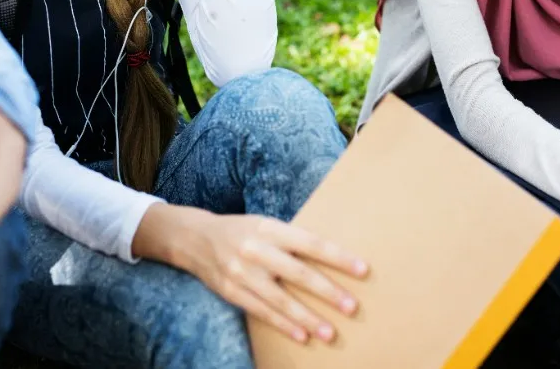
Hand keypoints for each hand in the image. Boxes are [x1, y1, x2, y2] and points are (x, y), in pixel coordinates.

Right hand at [133, 204, 368, 343]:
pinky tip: (302, 336)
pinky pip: (262, 312)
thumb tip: (333, 257)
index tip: (363, 269)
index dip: (338, 257)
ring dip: (307, 318)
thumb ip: (293, 240)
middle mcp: (257, 249)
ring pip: (280, 299)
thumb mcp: (266, 224)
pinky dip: (283, 325)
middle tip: (352, 307)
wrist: (196, 238)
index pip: (311, 243)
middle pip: (298, 273)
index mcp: (270, 227)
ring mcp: (242, 273)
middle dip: (328, 292)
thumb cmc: (242, 230)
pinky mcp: (232, 291)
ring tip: (330, 332)